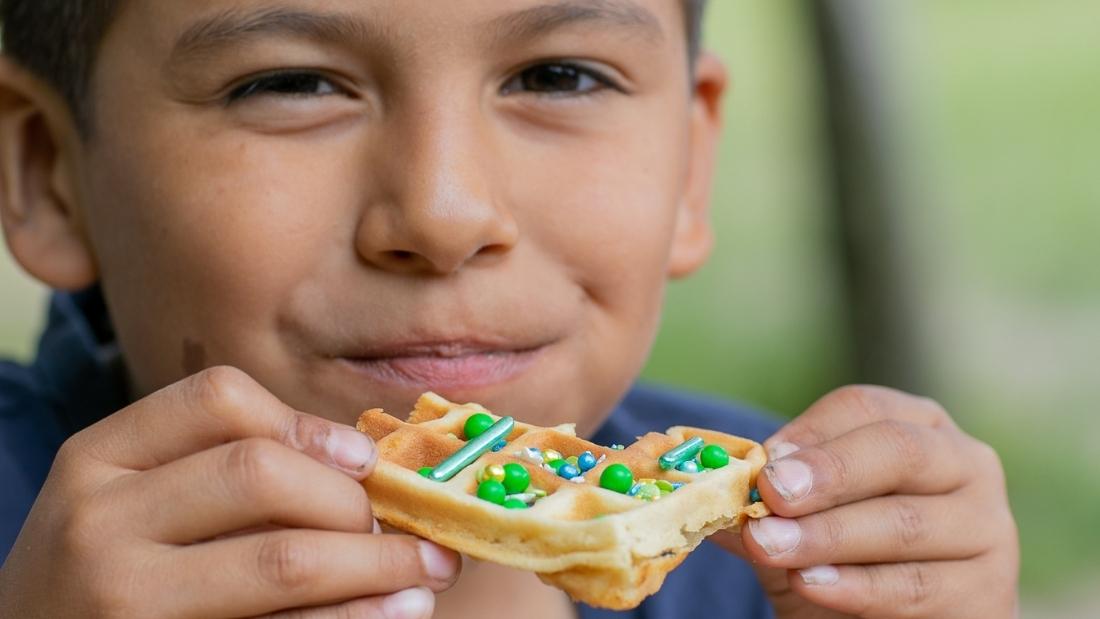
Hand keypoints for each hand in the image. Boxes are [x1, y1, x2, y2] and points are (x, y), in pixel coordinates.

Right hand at [0, 366, 459, 617]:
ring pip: (283, 559)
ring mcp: (123, 600)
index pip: (220, 398)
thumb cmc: (102, 573)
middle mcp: (100, 522)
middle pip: (262, 474)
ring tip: (426, 572)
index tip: (364, 461)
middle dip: (352, 502)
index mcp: (98, 458)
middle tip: (397, 528)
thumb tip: (364, 464)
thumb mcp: (129, 501)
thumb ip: (218, 468)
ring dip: (378, 562)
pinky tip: (394, 613)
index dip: (309, 425)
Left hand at [714, 385, 1018, 617]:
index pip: (865, 408)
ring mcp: (986, 527)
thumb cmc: (843, 555)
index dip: (812, 432)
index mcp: (916, 425)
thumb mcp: (798, 520)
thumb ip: (761, 503)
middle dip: (829, 474)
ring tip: (772, 545)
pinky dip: (858, 587)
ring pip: (905, 523)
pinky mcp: (987, 592)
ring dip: (829, 536)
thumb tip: (704, 487)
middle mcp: (964, 463)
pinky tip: (811, 583)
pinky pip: (918, 586)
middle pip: (899, 452)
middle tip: (773, 494)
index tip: (764, 459)